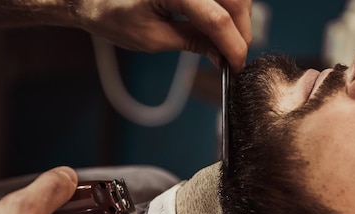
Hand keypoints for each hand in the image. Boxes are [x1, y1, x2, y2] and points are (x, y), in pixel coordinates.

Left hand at [74, 0, 251, 70]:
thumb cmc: (112, 14)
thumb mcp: (153, 39)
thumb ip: (193, 43)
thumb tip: (222, 55)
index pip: (217, 19)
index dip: (233, 45)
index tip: (238, 65)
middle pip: (234, 0)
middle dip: (241, 29)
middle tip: (235, 55)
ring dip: (238, 15)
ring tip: (227, 40)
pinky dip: (227, 5)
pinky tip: (221, 22)